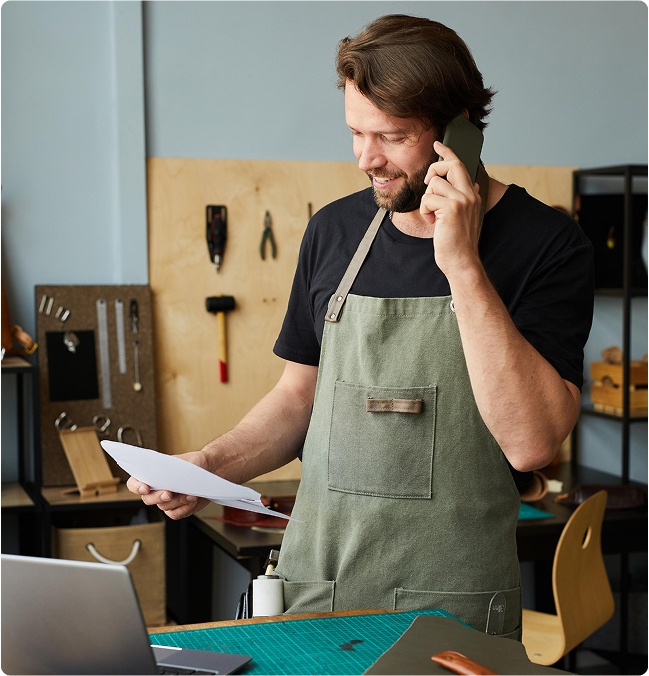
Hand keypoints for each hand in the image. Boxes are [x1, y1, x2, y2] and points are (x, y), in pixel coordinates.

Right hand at [126, 450, 209, 519]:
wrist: (210, 470)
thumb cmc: (195, 463)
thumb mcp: (186, 461)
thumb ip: (175, 469)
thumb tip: (169, 477)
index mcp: (153, 474)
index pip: (134, 483)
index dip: (136, 487)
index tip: (145, 488)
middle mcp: (157, 489)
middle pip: (147, 499)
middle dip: (158, 497)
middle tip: (169, 493)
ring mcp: (166, 500)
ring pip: (164, 507)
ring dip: (178, 501)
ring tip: (191, 494)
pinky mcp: (177, 508)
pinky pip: (175, 514)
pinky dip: (184, 508)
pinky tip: (192, 500)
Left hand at [420, 141, 481, 276]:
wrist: (461, 261)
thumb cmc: (458, 242)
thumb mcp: (464, 216)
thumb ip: (467, 199)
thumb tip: (475, 184)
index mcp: (473, 194)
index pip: (460, 165)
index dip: (447, 152)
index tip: (438, 144)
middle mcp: (470, 193)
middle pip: (451, 164)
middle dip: (434, 169)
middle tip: (428, 184)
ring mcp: (463, 200)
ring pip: (434, 184)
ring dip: (427, 202)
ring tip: (434, 217)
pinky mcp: (452, 208)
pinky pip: (427, 199)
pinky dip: (425, 212)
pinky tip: (434, 223)